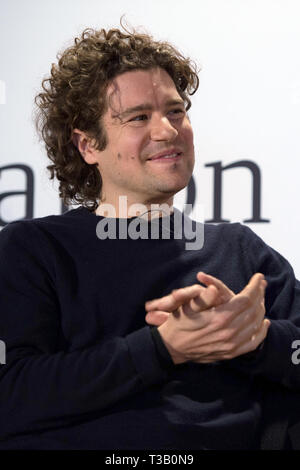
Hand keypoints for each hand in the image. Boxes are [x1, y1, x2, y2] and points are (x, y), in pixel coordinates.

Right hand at [146, 273, 269, 363]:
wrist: (171, 348)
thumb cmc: (178, 324)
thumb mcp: (187, 307)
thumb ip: (203, 297)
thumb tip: (214, 289)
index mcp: (219, 318)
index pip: (245, 299)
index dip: (254, 286)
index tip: (258, 277)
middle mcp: (228, 332)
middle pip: (253, 310)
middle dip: (260, 295)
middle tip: (262, 284)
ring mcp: (231, 345)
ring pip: (255, 325)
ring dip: (261, 309)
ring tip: (261, 298)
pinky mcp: (230, 353)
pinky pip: (253, 343)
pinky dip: (261, 332)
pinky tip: (263, 323)